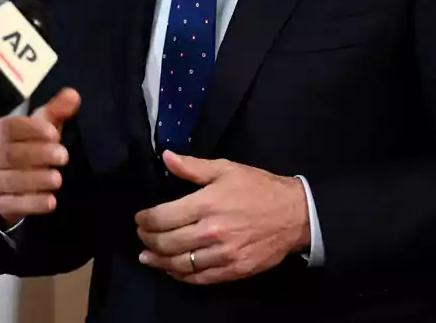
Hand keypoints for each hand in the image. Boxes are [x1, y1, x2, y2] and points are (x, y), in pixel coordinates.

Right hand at [0, 88, 80, 227]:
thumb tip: (73, 95)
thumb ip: (56, 111)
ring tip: (58, 179)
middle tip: (63, 157)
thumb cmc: (29, 147)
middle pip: (7, 154)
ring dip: (35, 180)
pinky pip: (11, 204)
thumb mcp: (43, 128)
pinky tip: (51, 202)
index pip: (7, 128)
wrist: (13, 184)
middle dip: (37, 155)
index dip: (30, 130)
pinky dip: (32, 203)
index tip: (54, 133)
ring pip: (8, 180)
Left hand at [134, 150, 309, 284]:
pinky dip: (181, 276)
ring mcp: (224, 254)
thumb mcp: (226, 169)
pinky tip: (172, 269)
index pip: (164, 216)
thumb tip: (166, 157)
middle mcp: (212, 231)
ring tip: (148, 256)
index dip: (145, 220)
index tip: (140, 219)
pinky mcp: (234, 270)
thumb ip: (193, 166)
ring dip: (159, 261)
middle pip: (168, 242)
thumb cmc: (259, 188)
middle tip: (142, 236)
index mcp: (208, 203)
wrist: (295, 214)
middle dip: (148, 240)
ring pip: (180, 264)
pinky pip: (200, 278)